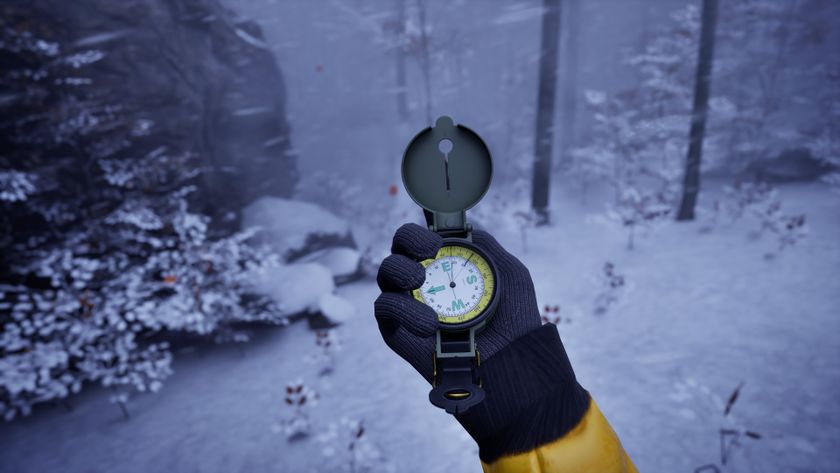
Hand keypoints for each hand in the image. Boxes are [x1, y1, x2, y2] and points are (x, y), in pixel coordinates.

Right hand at [374, 223, 541, 382]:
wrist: (512, 360)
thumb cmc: (513, 320)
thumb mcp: (510, 274)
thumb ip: (487, 246)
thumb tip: (463, 228)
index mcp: (444, 266)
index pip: (419, 238)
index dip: (419, 231)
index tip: (436, 240)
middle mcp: (421, 282)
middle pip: (398, 248)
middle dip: (407, 240)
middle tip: (429, 251)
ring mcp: (407, 304)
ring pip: (386, 273)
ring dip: (400, 270)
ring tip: (420, 281)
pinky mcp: (397, 331)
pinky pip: (384, 308)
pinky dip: (401, 308)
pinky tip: (428, 322)